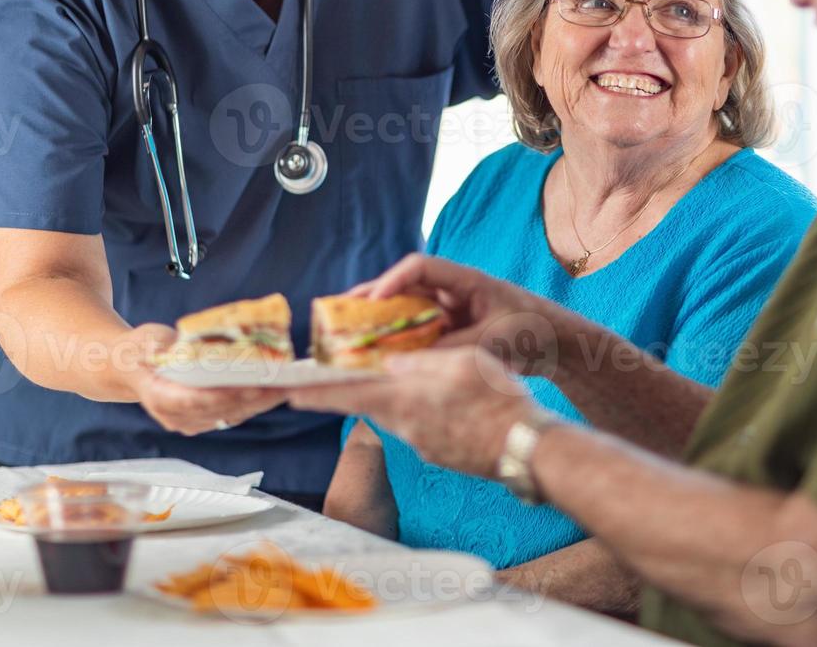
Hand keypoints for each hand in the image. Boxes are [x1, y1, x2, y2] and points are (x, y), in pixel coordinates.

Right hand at [122, 323, 287, 435]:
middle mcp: (175, 415)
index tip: (247, 387)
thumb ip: (164, 346)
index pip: (191, 401)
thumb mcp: (147, 340)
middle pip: (219, 409)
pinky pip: (234, 413)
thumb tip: (189, 345)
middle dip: (252, 397)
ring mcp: (190, 421)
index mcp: (158, 395)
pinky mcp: (204, 419)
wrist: (130, 367)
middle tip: (280, 383)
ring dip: (261, 402)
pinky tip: (278, 389)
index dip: (220, 396)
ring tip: (288, 385)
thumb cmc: (139, 350)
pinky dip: (256, 402)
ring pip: (231, 414)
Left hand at [288, 347, 535, 478]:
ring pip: (399, 414)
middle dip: (361, 387)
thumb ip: (421, 362)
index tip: (288, 392)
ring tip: (415, 377)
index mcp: (406, 401)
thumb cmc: (499, 400)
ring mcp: (424, 445)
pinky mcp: (440, 454)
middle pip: (373, 403)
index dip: (316, 393)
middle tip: (352, 369)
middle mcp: (407, 427)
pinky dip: (425, 411)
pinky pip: (422, 427)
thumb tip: (390, 363)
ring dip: (399, 397)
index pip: (348, 396)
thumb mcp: (462, 362)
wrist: (528, 449)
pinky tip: (447, 401)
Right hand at [360, 254, 585, 378]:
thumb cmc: (532, 332)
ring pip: (407, 308)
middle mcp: (454, 290)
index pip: (420, 267)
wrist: (558, 345)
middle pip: (405, 285)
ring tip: (345, 331)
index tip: (371, 300)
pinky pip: (417, 329)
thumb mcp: (492, 343)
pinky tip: (375, 354)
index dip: (392, 280)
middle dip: (372, 298)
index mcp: (467, 280)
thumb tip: (409, 364)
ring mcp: (452, 308)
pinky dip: (397, 339)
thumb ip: (452, 350)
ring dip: (379, 319)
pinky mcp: (452, 328)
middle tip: (338, 311)